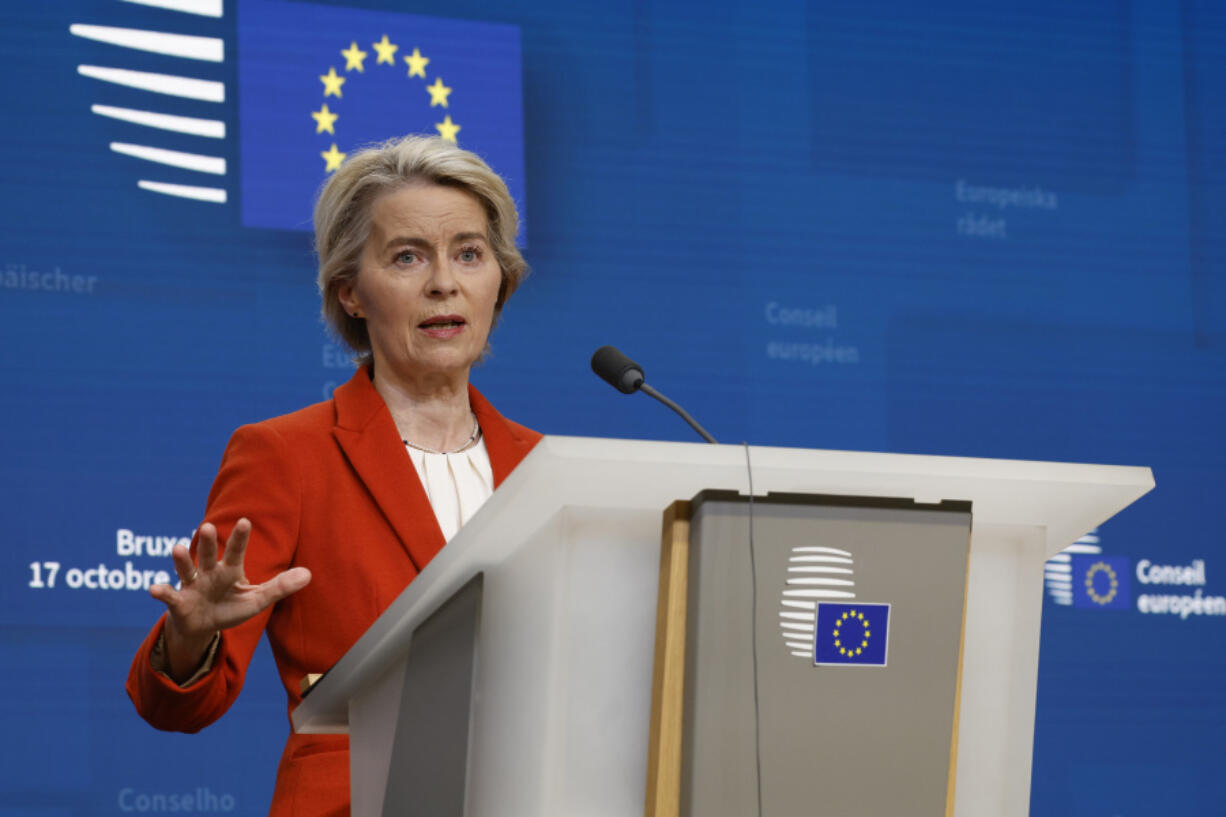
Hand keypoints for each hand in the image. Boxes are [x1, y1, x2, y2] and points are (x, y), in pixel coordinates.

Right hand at [150, 518, 310, 680]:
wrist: (203, 627)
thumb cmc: (231, 608)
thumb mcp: (257, 600)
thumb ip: (280, 587)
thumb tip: (309, 574)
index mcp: (230, 571)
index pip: (237, 552)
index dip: (240, 538)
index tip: (245, 521)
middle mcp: (209, 573)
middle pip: (209, 555)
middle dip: (209, 542)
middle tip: (209, 526)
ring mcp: (192, 586)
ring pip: (187, 570)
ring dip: (182, 560)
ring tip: (177, 548)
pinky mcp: (179, 603)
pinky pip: (169, 596)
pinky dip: (161, 592)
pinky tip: (154, 589)